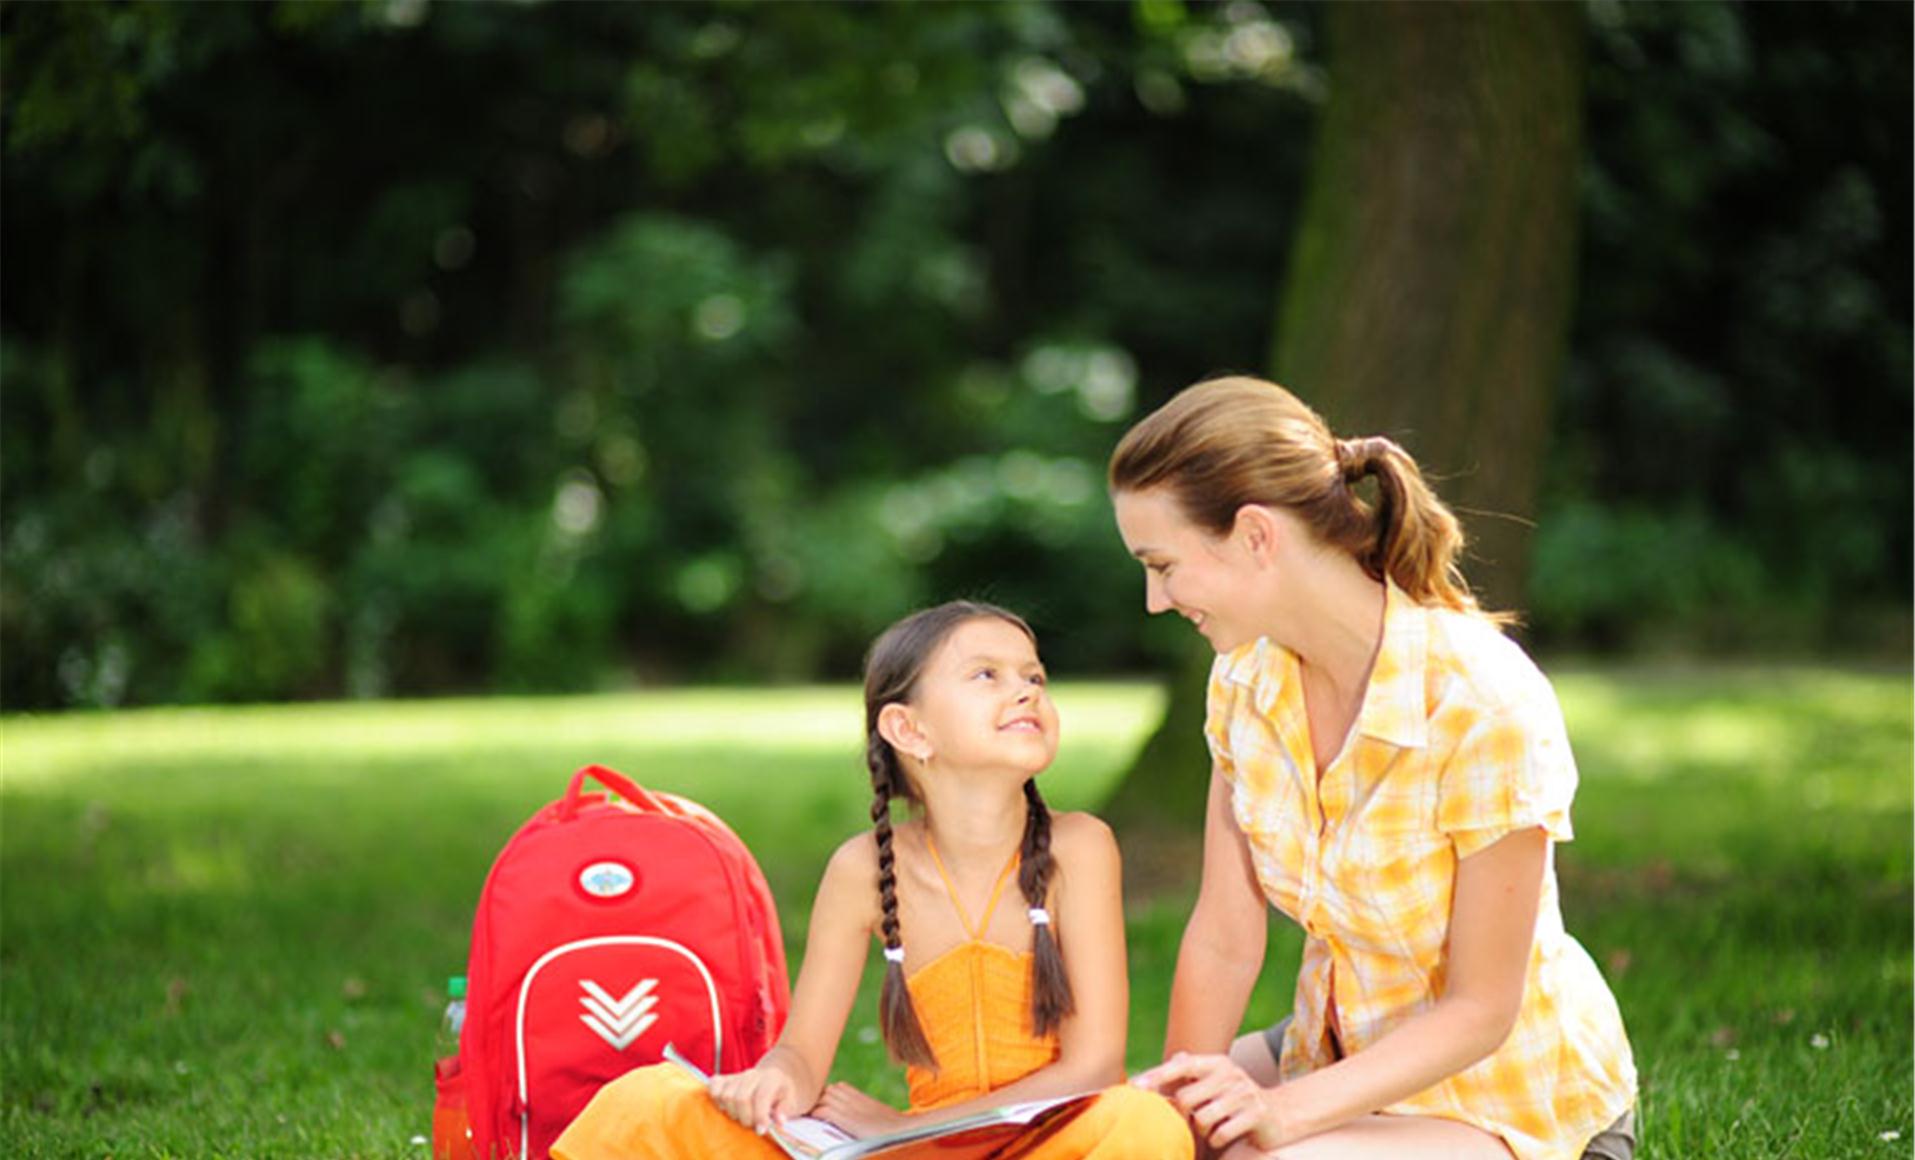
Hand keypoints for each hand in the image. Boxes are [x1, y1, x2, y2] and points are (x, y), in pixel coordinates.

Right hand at [709, 1062, 800, 1135]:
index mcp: (771, 1078)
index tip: (762, 1130)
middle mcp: (752, 1074)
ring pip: (726, 1095)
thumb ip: (784, 1111)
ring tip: (742, 1117)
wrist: (775, 1077)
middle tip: (752, 1125)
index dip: (760, 1116)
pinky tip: (726, 1107)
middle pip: (740, 1098)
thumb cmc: (782, 1094)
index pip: (761, 1097)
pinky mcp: (725, 1078)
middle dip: (746, 1118)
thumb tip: (779, 1122)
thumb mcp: (790, 1101)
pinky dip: (716, 1098)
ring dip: (733, 1112)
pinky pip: (714, 1086)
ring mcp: (737, 1075)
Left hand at [810, 1082, 910, 1138]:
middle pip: (829, 1090)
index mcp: (863, 1098)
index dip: (829, 1095)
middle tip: (812, 1110)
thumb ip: (868, 1113)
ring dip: (815, 1105)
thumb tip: (863, 1121)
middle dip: (819, 1099)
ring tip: (810, 1114)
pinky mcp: (845, 1119)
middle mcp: (854, 1099)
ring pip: (823, 1097)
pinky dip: (815, 1113)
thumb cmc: (894, 1129)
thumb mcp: (880, 1115)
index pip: (840, 1087)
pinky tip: (813, 1119)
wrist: (902, 1131)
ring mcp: (849, 1108)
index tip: (823, 1104)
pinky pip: (822, 1110)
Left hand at [1132, 1052, 1288, 1151]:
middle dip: (1183, 1116)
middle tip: (1191, 1123)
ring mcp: (1245, 1094)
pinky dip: (1216, 1139)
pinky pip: (1220, 1133)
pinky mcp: (1256, 1115)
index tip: (1135, 1086)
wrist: (1279, 1115)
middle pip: (1186, 1098)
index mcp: (1217, 1064)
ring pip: (1202, 1118)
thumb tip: (1170, 1059)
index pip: (1182, 1065)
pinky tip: (1222, 1136)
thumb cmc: (1236, 1099)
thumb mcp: (1216, 1081)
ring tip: (1210, 1129)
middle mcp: (1231, 1075)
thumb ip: (1192, 1072)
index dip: (1157, 1075)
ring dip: (1201, 1130)